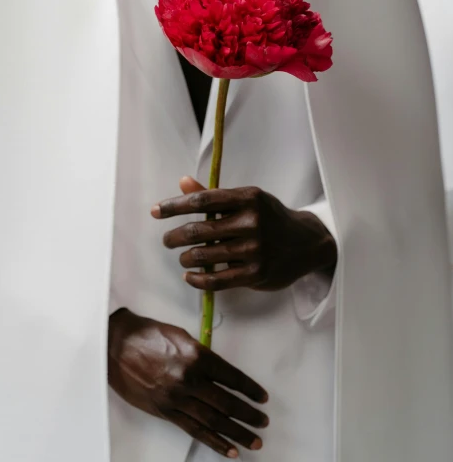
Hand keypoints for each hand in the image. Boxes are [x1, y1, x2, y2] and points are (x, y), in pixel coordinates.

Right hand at [108, 308, 268, 457]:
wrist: (116, 345)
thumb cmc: (149, 334)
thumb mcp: (182, 336)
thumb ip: (203, 354)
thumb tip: (221, 372)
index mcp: (197, 356)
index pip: (232, 377)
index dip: (250, 389)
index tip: (262, 398)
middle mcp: (189, 379)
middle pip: (227, 402)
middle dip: (248, 414)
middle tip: (263, 422)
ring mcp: (176, 398)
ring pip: (213, 420)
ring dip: (237, 433)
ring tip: (254, 442)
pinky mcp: (164, 411)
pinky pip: (193, 429)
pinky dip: (213, 441)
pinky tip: (228, 450)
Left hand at [151, 177, 336, 291]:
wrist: (306, 242)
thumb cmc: (269, 217)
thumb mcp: (247, 200)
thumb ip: (213, 194)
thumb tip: (181, 182)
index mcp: (248, 197)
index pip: (202, 200)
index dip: (174, 206)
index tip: (155, 211)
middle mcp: (252, 222)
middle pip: (199, 229)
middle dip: (175, 236)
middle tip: (167, 240)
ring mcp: (255, 249)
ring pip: (204, 255)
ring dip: (185, 258)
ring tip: (182, 257)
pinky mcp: (256, 274)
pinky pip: (216, 279)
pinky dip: (197, 279)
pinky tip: (189, 276)